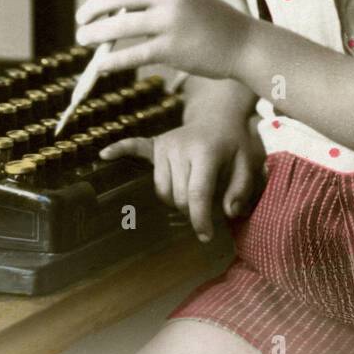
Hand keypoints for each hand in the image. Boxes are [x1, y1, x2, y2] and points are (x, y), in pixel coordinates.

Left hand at [75, 0, 249, 80]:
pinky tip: (99, 65)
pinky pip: (133, 54)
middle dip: (93, 9)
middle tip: (81, 21)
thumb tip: (110, 10)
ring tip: (84, 39)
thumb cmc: (210, 22)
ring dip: (96, 33)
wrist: (244, 44)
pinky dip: (112, 60)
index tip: (92, 7)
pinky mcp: (173, 48)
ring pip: (120, 26)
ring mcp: (171, 21)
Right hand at [99, 118, 265, 241]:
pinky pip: (134, 148)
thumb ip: (241, 189)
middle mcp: (180, 147)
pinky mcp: (155, 144)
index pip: (197, 193)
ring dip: (174, 199)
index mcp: (205, 152)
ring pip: (161, 189)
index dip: (200, 219)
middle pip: (177, 196)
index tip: (206, 237)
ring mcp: (164, 145)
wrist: (219, 117)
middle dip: (191, 210)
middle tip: (206, 210)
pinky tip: (104, 155)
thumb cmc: (234, 145)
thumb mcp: (249, 164)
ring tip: (190, 196)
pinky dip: (120, 150)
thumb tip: (228, 212)